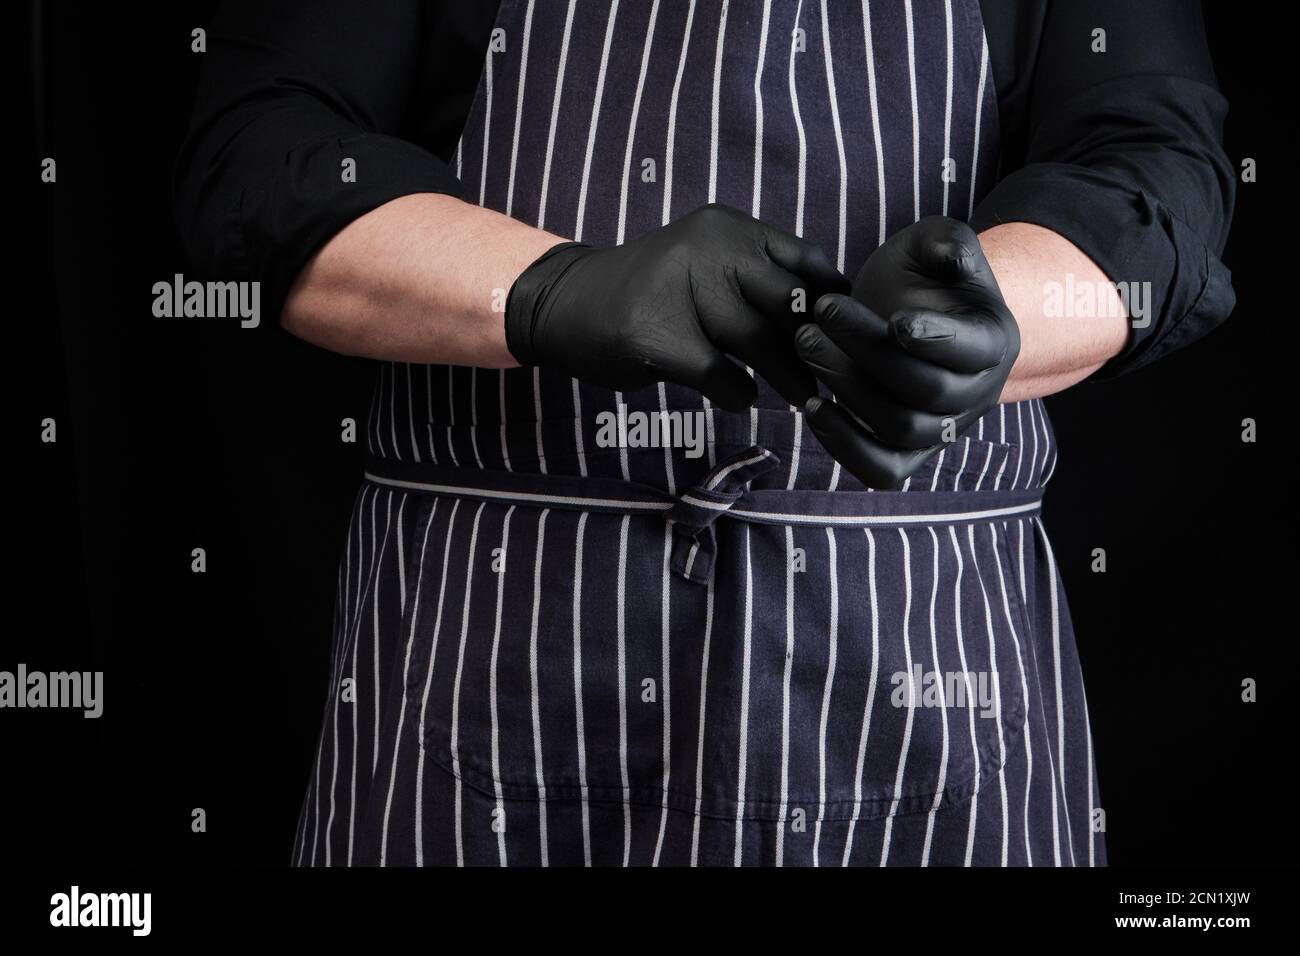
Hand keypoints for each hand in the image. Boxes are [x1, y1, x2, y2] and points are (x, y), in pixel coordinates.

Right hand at [505, 203, 847, 409]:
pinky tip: (739, 397)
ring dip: (787, 377)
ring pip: (758, 339)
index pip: (806, 262)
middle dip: (815, 346)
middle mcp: (708, 246)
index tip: (844, 340)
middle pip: (788, 301)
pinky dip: (736, 393)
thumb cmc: (654, 292)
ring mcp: (678, 287)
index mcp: (729, 227)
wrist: (566, 302)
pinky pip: (718, 373)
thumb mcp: (709, 263)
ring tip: (802, 398)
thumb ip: (761, 279)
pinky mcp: (654, 333)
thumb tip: (833, 321)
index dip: (831, 306)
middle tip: (833, 378)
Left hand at [795, 216, 1019, 487]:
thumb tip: (951, 253)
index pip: (972, 350)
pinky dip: (847, 447)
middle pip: (927, 390)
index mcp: (994, 340)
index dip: (937, 338)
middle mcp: (976, 393)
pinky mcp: (908, 452)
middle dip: (868, 352)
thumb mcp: (935, 243)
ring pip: (902, 428)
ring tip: (805, 345)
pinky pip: (883, 469)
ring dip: (848, 389)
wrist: (908, 312)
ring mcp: (943, 428)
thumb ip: (947, 240)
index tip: (895, 320)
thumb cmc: (923, 276)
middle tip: (819, 315)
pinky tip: (813, 408)